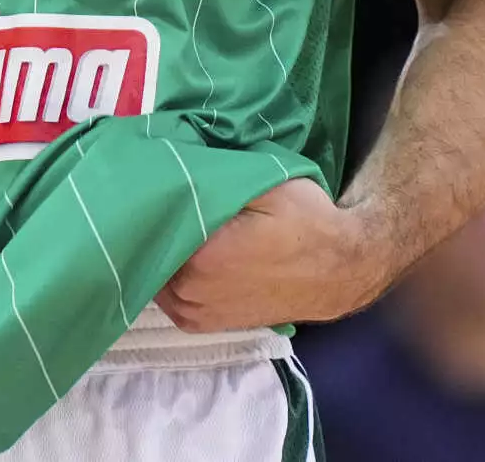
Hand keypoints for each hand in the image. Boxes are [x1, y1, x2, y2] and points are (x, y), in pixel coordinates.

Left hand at [158, 179, 397, 332]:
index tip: (150, 173)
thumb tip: (166, 160)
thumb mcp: (264, 183)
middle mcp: (189, 293)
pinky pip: (165, 293)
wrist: (340, 270)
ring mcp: (194, 312)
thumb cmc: (306, 221)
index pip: (148, 221)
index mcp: (200, 257)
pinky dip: (165, 270)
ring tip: (169, 218)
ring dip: (156, 247)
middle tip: (156, 190)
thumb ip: (211, 177)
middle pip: (145, 248)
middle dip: (148, 221)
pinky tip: (179, 247)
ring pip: (151, 272)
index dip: (145, 194)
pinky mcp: (202, 323)